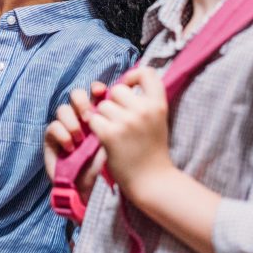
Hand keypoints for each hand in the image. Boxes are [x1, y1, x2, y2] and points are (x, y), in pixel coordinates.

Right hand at [44, 84, 106, 203]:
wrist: (88, 188)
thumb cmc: (102, 167)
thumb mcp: (111, 142)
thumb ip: (111, 123)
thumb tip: (114, 103)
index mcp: (97, 115)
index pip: (94, 93)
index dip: (96, 88)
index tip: (101, 92)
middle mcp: (79, 118)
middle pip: (76, 94)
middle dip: (81, 101)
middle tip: (89, 117)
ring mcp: (64, 127)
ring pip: (63, 109)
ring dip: (72, 122)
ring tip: (80, 139)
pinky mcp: (51, 139)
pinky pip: (53, 126)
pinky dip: (62, 135)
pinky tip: (71, 148)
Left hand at [88, 67, 174, 197]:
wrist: (152, 180)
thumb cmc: (152, 149)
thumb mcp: (158, 120)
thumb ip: (146, 101)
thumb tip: (124, 82)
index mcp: (158, 104)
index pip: (147, 72)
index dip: (133, 76)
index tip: (129, 89)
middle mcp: (143, 110)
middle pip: (116, 90)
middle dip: (114, 103)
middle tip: (120, 121)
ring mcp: (126, 122)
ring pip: (102, 106)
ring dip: (104, 118)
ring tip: (116, 133)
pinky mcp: (110, 134)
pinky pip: (94, 120)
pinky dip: (96, 129)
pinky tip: (106, 139)